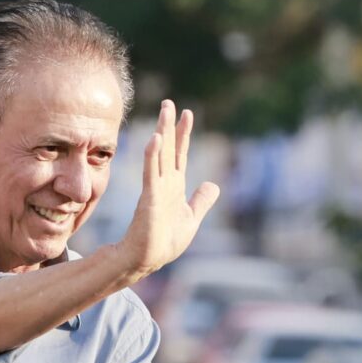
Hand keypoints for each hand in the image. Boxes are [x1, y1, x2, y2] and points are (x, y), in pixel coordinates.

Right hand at [108, 100, 220, 282]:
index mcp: (174, 185)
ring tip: (164, 111)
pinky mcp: (149, 198)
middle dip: (169, 124)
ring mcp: (156, 188)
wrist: (149, 259)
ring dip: (162, 132)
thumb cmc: (166, 241)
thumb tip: (212, 183)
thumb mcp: (192, 218)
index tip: (187, 113)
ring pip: (160, 154)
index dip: (184, 133)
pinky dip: (153, 155)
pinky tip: (154, 139)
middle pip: (168, 147)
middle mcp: (164, 182)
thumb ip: (201, 200)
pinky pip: (151, 172)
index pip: (179, 153)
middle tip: (169, 102)